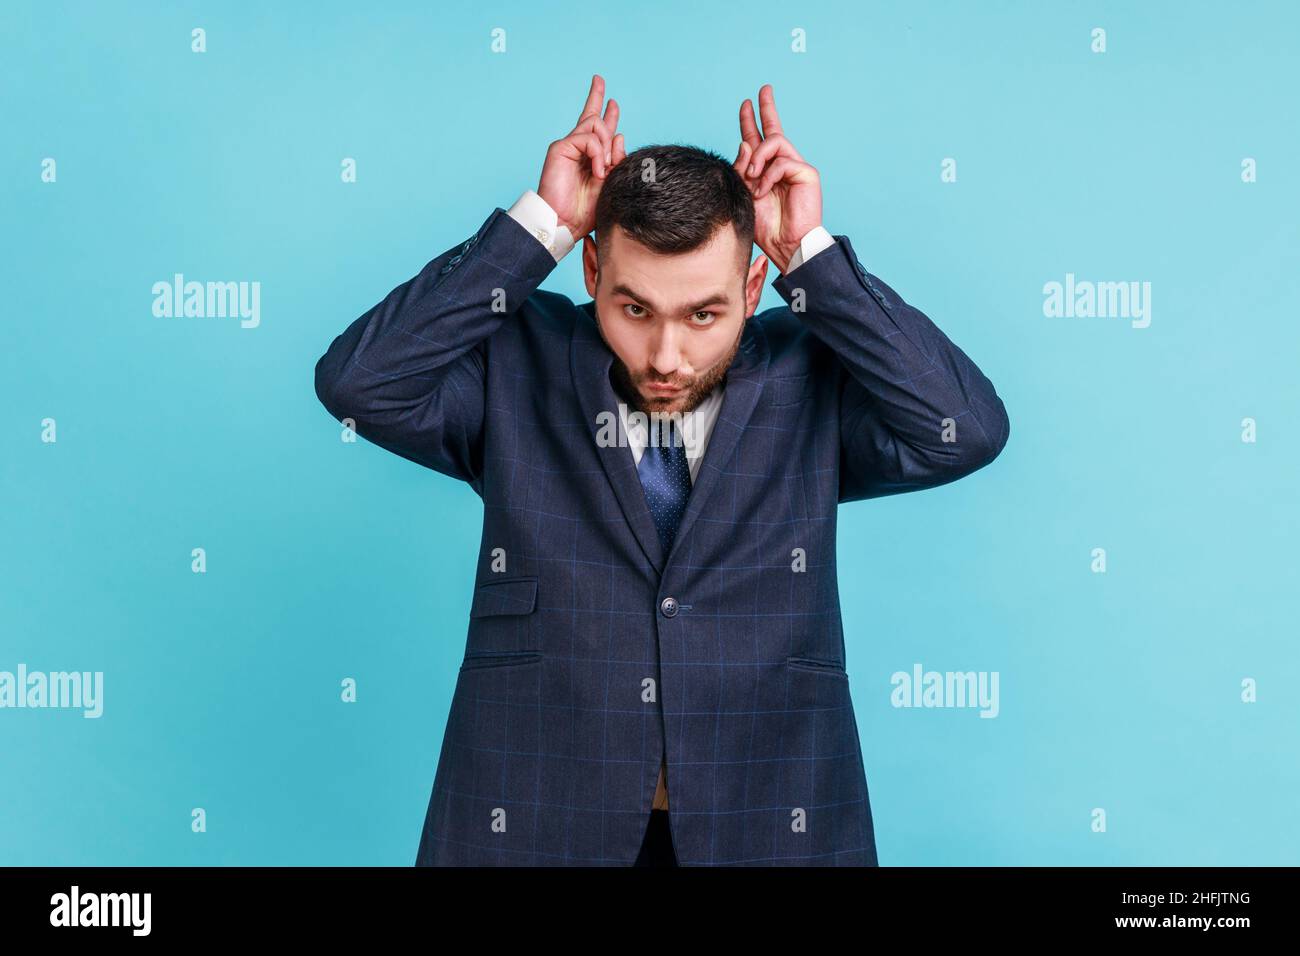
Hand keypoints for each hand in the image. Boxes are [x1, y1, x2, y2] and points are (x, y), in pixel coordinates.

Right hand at [537, 74, 626, 240]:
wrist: (565, 223)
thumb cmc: (586, 209)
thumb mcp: (610, 182)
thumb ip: (616, 160)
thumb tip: (620, 135)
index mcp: (589, 156)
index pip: (599, 130)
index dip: (607, 113)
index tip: (613, 101)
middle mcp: (578, 147)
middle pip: (590, 115)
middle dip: (596, 96)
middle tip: (599, 79)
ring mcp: (568, 146)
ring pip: (596, 125)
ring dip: (607, 145)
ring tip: (604, 168)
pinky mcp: (561, 148)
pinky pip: (588, 138)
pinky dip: (598, 153)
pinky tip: (598, 171)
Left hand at [733, 84, 821, 274]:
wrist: (785, 245)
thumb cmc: (766, 226)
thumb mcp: (744, 194)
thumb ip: (742, 169)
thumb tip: (745, 143)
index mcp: (765, 170)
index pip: (757, 140)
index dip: (750, 121)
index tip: (746, 104)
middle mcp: (781, 164)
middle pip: (773, 129)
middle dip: (767, 108)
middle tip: (763, 90)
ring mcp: (795, 167)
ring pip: (774, 141)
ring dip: (757, 157)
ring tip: (752, 176)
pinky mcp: (806, 172)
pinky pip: (782, 161)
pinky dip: (768, 175)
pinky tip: (764, 191)